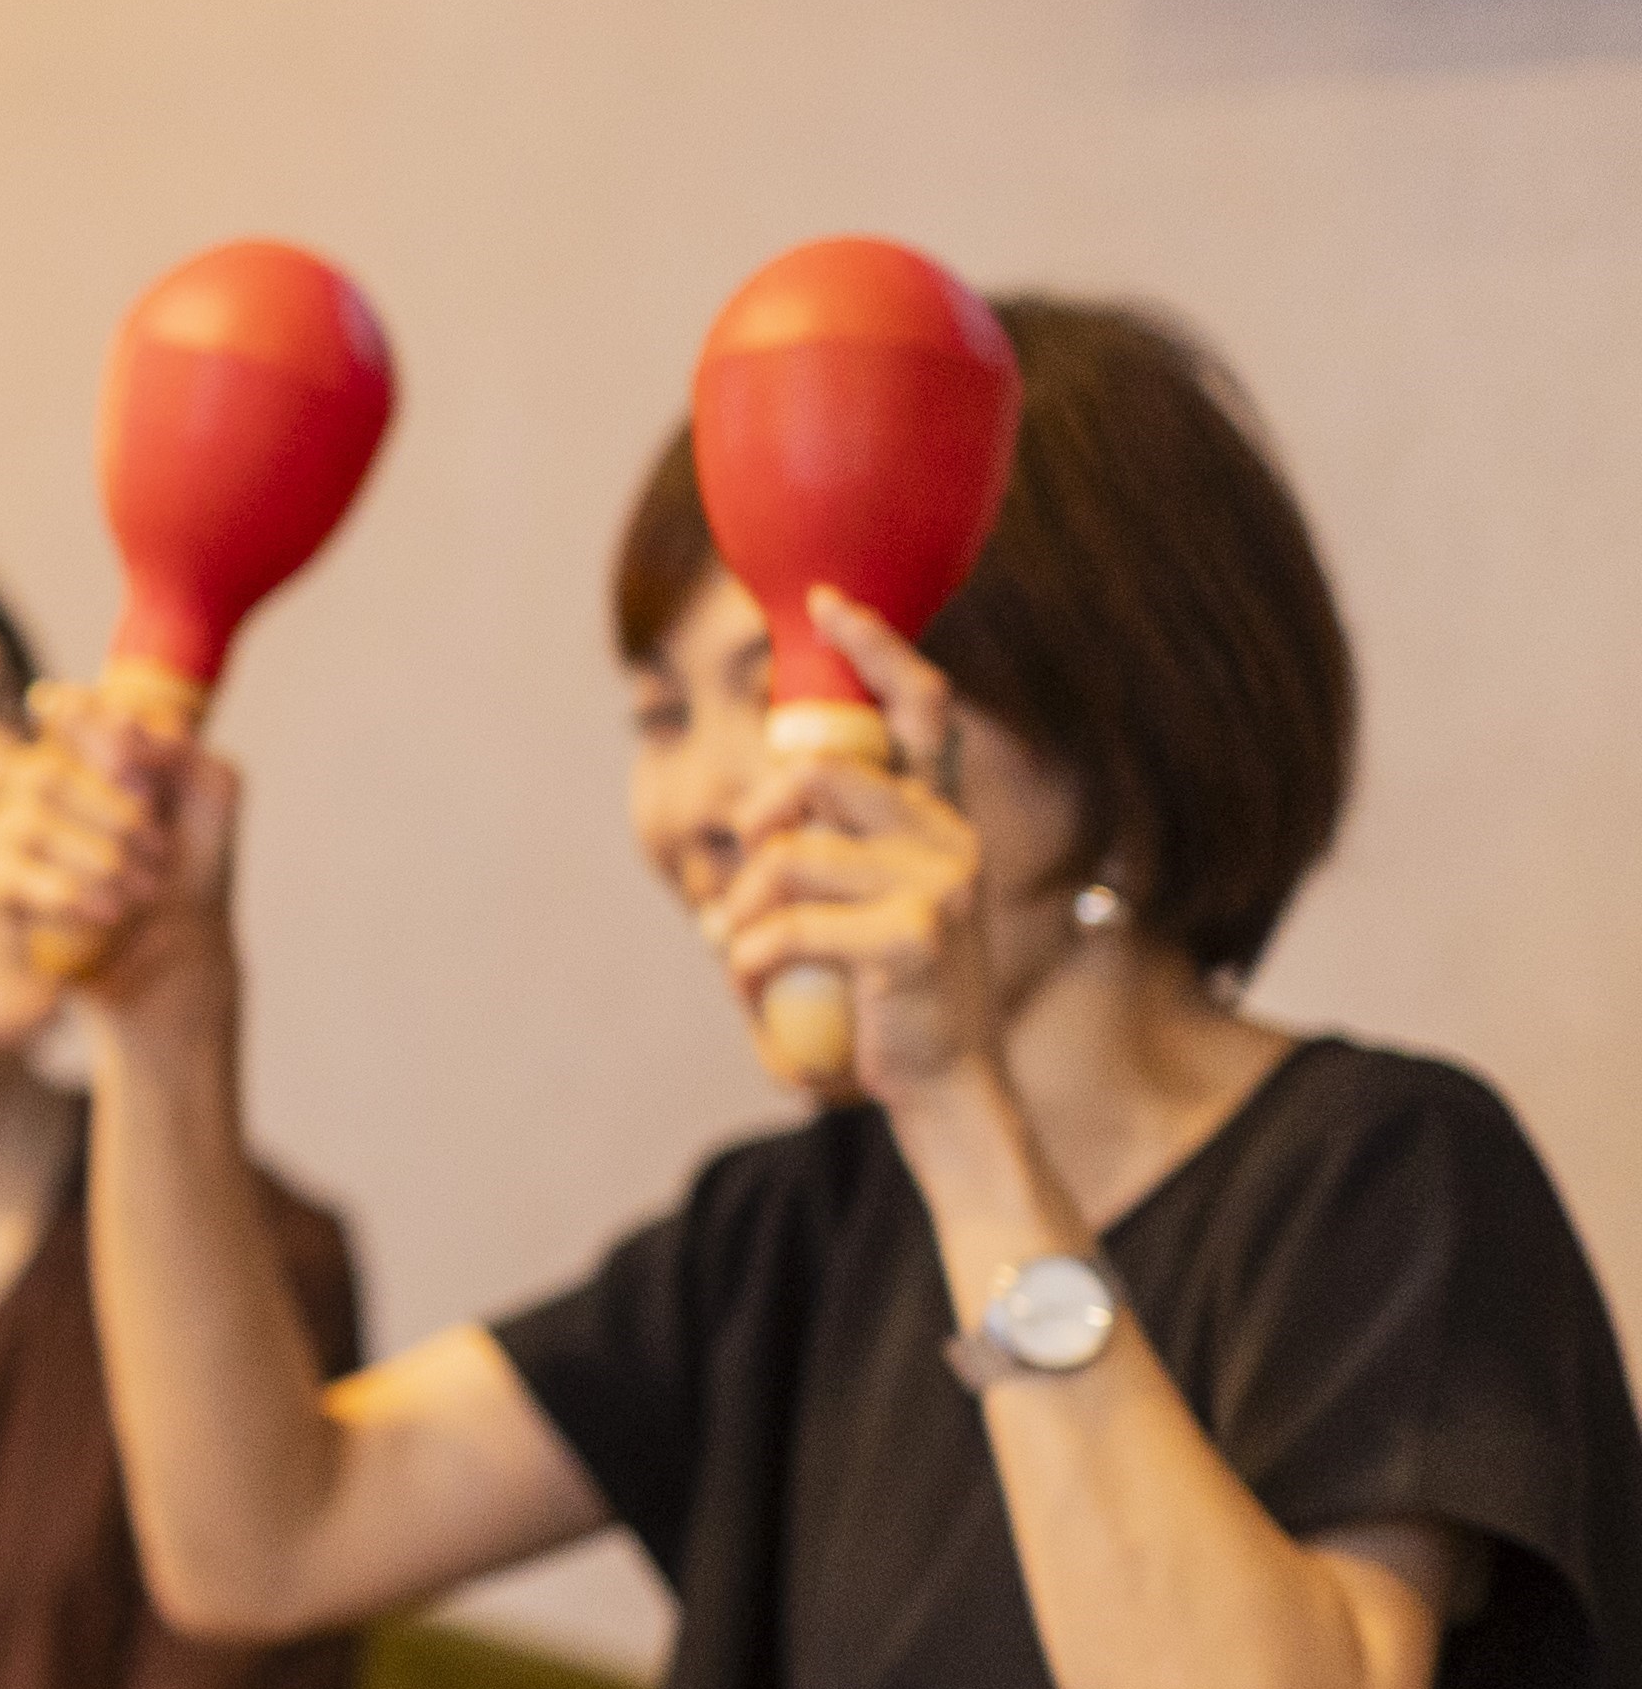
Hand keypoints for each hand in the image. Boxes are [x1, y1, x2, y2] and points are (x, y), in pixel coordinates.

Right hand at [0, 685, 243, 1024]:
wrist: (179, 943)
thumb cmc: (191, 860)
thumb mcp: (211, 788)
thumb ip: (175, 744)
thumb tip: (118, 730)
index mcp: (83, 744)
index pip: (59, 708)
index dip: (96, 736)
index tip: (147, 785)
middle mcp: (34, 779)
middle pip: (43, 774)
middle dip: (115, 818)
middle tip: (161, 852)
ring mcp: (7, 831)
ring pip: (29, 826)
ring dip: (102, 861)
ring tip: (144, 891)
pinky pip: (11, 882)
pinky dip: (70, 896)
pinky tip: (109, 911)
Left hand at [713, 587, 998, 1110]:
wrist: (945, 1085)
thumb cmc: (890, 992)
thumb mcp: (868, 902)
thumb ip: (832, 846)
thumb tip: (760, 804)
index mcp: (938, 818)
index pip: (923, 708)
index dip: (877, 649)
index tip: (829, 602)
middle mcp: (949, 836)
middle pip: (819, 774)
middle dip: (755, 824)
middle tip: (742, 882)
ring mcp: (939, 883)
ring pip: (788, 857)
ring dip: (739, 911)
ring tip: (741, 950)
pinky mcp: (913, 937)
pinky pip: (784, 926)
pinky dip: (748, 961)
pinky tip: (755, 986)